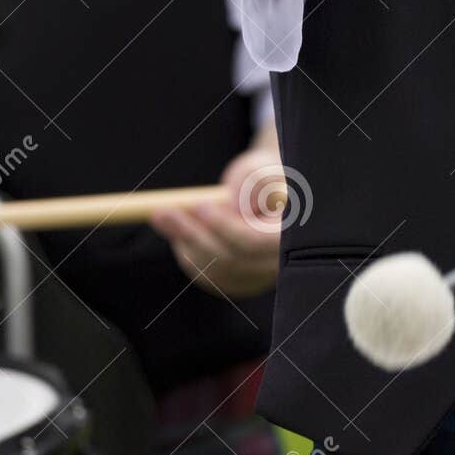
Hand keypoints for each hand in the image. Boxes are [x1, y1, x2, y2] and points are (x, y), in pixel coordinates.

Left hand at [151, 146, 285, 298]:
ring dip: (183, 242)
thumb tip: (227, 206)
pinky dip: (186, 253)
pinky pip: (206, 276)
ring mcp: (257, 280)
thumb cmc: (266, 179)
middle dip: (193, 234)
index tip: (200, 205)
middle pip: (230, 260)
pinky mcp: (238, 284)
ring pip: (213, 269)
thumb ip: (250, 184)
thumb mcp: (262, 170)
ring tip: (164, 214)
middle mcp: (276, 266)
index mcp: (290, 236)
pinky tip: (177, 230)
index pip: (254, 242)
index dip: (224, 226)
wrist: (272, 199)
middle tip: (163, 211)